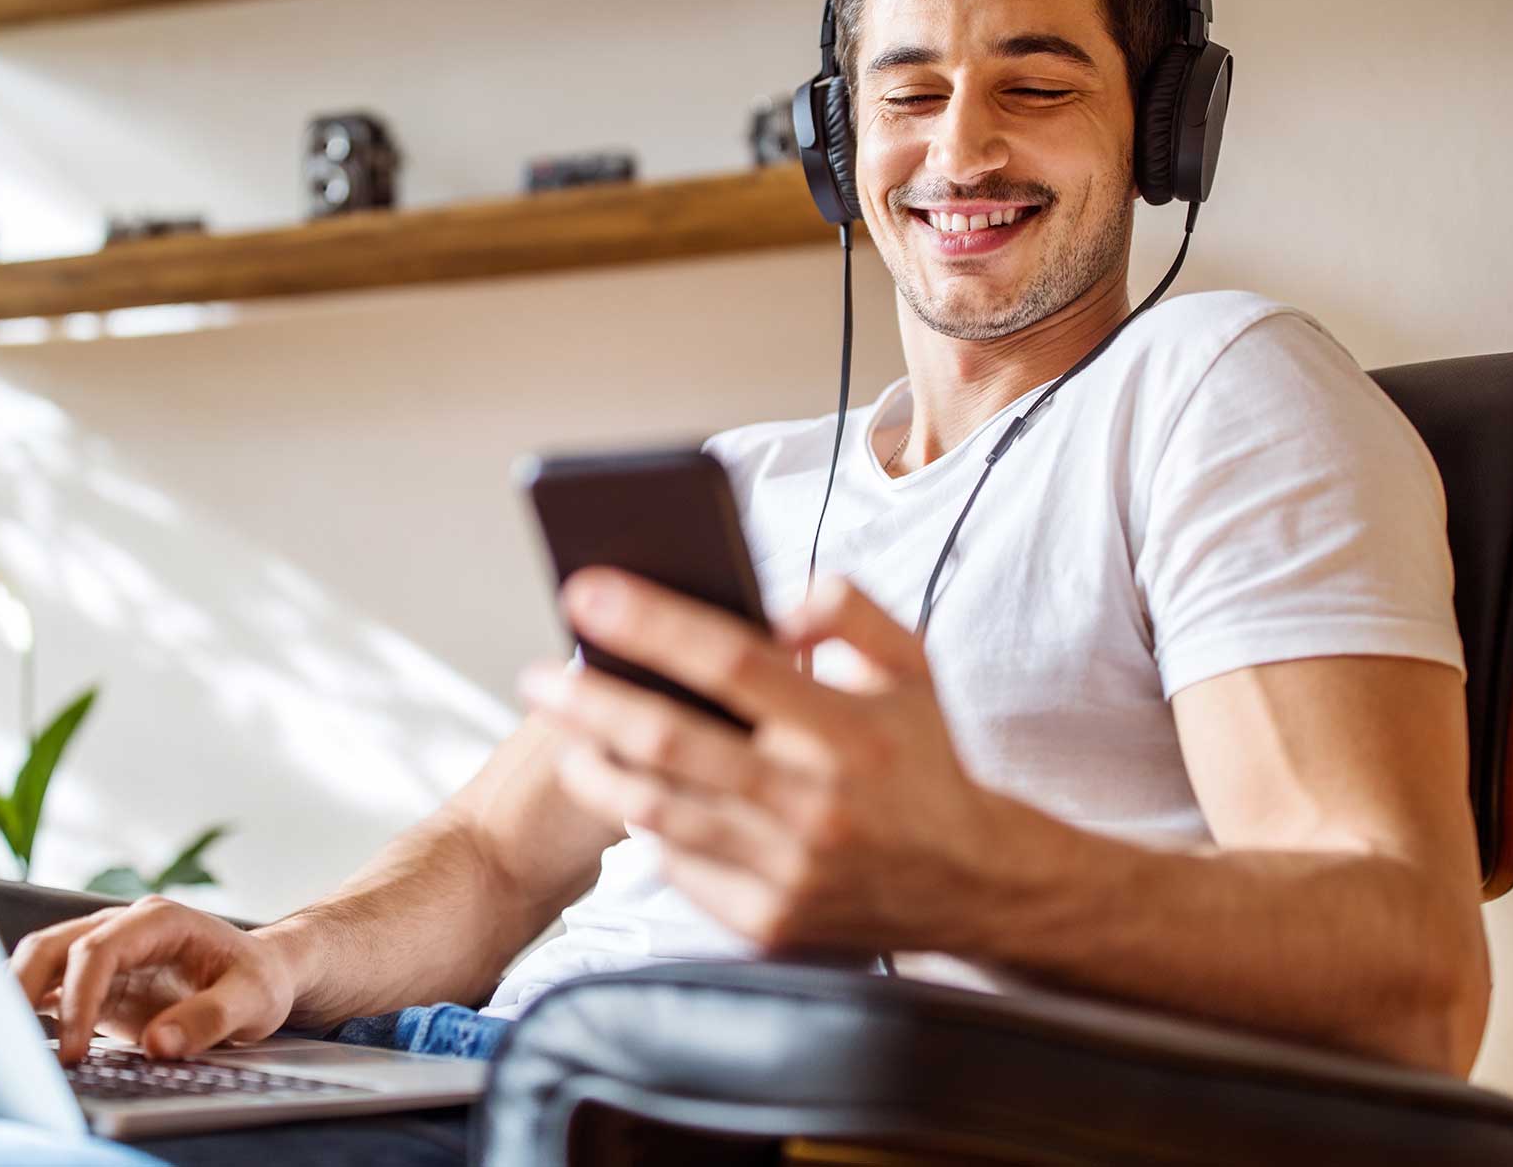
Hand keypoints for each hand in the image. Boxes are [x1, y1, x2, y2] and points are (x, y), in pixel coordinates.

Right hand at [9, 895, 301, 1064]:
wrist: (261, 976)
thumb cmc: (259, 979)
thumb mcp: (253, 999)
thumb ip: (209, 1019)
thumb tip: (159, 1045)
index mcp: (158, 921)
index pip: (98, 950)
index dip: (79, 998)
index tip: (74, 1048)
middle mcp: (123, 930)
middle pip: (52, 947)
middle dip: (23, 990)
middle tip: (15, 1045)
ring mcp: (106, 954)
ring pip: (41, 964)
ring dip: (17, 998)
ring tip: (6, 1045)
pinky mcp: (98, 984)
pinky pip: (51, 991)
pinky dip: (30, 1012)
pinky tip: (20, 1042)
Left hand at [522, 568, 1021, 955]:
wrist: (975, 884)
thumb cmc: (926, 762)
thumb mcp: (913, 667)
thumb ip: (850, 611)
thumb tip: (775, 600)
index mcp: (849, 729)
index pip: (731, 660)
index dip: (651, 623)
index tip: (587, 591)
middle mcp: (816, 801)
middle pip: (672, 740)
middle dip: (589, 701)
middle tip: (538, 675)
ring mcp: (789, 869)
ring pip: (660, 809)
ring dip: (596, 767)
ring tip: (565, 736)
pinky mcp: (769, 921)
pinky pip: (682, 865)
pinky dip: (648, 826)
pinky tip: (629, 794)